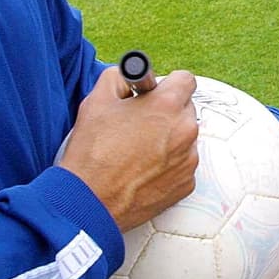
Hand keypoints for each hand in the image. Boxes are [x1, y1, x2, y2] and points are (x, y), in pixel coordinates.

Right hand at [58, 67, 199, 230]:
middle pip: (185, 109)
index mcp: (167, 105)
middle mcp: (185, 130)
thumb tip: (130, 77)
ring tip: (138, 151)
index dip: (167, 84)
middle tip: (140, 123)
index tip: (155, 93)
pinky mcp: (186, 184)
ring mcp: (188, 159)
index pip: (185, 79)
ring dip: (169, 139)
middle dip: (167, 112)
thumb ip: (119, 77)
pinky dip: (168, 164)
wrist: (89, 201)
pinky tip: (143, 170)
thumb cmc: (92, 151)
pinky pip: (182, 164)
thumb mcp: (97, 100)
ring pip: (184, 138)